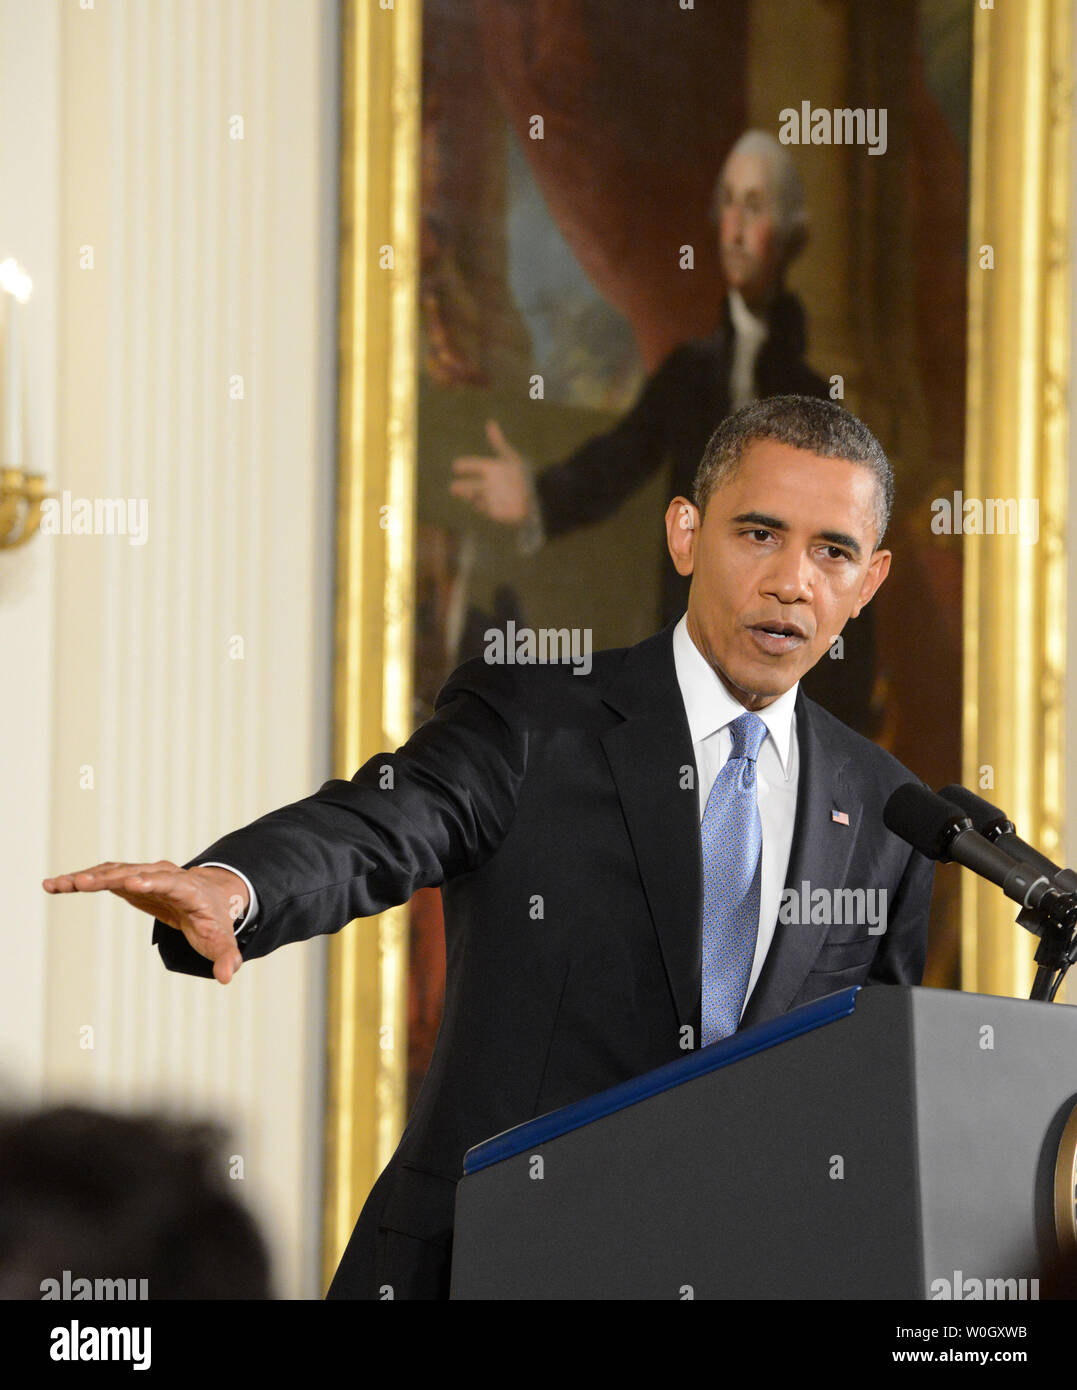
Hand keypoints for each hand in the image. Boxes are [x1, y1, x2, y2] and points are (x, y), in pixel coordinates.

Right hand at [42, 862, 250, 984]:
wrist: (209, 896)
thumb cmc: (214, 920)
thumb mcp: (222, 940)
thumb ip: (226, 957)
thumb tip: (227, 976)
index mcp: (187, 889)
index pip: (170, 883)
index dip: (152, 883)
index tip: (132, 883)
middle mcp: (164, 876)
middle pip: (135, 874)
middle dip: (109, 878)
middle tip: (81, 883)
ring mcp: (144, 875)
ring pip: (113, 872)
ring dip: (85, 877)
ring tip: (56, 884)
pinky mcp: (128, 880)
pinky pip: (102, 878)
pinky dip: (79, 880)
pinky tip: (54, 885)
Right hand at [450, 420, 532, 523]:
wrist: (537, 495)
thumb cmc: (524, 475)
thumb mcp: (511, 458)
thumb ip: (499, 443)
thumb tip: (490, 422)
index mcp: (490, 469)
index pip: (473, 465)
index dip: (465, 465)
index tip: (456, 466)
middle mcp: (487, 483)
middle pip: (469, 484)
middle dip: (461, 487)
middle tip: (453, 487)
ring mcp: (489, 497)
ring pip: (474, 497)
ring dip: (469, 496)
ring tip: (468, 494)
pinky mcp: (493, 511)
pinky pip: (484, 508)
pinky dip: (481, 505)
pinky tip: (481, 502)